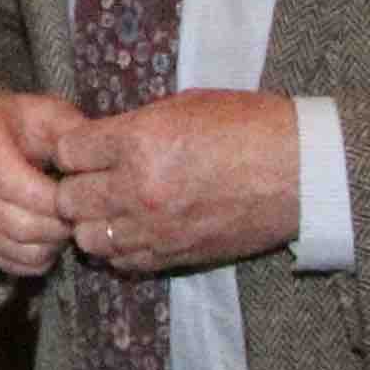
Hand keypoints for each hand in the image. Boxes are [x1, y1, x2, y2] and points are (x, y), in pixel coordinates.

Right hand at [0, 89, 89, 278]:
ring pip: (14, 247)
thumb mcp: (45, 113)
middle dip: (57, 226)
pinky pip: (7, 263)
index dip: (52, 199)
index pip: (12, 184)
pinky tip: (46, 238)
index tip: (78, 197)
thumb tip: (101, 160)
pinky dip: (35, 258)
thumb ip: (72, 132)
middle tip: (78, 217)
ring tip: (63, 226)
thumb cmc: (16, 125)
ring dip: (49, 244)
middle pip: (16, 223)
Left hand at [50, 90, 299, 278]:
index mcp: (139, 142)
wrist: (302, 171)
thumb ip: (134, 126)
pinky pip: (122, 262)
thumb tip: (100, 141)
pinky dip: (120, 248)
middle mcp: (138, 189)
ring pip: (88, 238)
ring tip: (113, 207)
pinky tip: (135, 229)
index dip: (75, 148)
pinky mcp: (174, 256)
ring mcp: (155, 229)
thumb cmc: (249, 126)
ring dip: (94, 221)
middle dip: (76, 186)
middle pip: (68, 199)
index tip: (87, 148)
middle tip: (95, 178)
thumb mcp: (184, 106)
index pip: (68, 152)